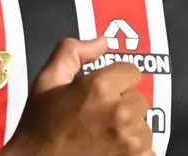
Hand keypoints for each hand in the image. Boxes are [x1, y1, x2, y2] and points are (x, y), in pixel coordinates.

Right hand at [2, 37, 153, 155]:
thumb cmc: (39, 128)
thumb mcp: (46, 82)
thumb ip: (72, 52)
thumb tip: (102, 42)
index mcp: (102, 88)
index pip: (132, 72)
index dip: (116, 82)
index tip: (100, 96)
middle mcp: (121, 113)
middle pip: (140, 100)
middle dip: (122, 107)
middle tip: (97, 120)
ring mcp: (131, 142)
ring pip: (144, 127)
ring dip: (129, 131)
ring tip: (102, 138)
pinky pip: (148, 151)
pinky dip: (134, 153)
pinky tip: (111, 153)